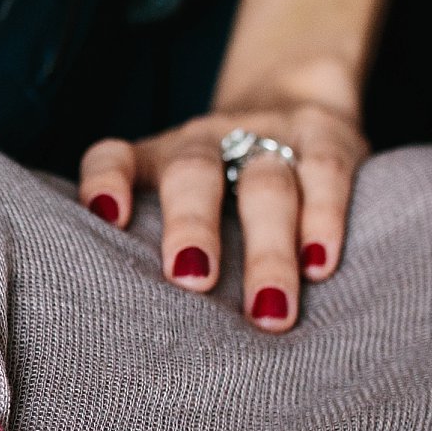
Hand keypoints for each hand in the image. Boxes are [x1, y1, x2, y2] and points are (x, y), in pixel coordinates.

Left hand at [78, 99, 369, 332]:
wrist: (292, 89)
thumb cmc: (220, 187)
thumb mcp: (178, 202)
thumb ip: (154, 249)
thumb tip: (136, 341)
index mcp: (154, 160)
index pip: (114, 157)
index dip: (105, 180)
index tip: (108, 216)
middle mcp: (204, 141)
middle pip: (192, 175)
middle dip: (192, 226)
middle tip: (193, 282)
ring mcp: (266, 132)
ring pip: (266, 185)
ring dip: (267, 250)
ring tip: (270, 311)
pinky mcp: (325, 135)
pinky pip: (326, 173)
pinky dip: (324, 220)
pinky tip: (321, 265)